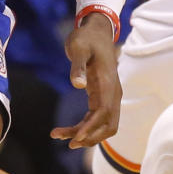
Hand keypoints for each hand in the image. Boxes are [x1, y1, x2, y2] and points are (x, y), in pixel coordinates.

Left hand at [51, 13, 120, 147]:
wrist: (96, 30)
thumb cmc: (86, 38)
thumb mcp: (79, 47)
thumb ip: (78, 66)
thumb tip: (77, 84)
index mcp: (108, 82)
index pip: (104, 112)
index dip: (91, 127)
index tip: (75, 138)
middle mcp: (112, 92)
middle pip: (108, 125)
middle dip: (90, 137)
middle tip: (68, 143)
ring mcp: (109, 95)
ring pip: (103, 124)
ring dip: (86, 134)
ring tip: (60, 136)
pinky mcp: (102, 95)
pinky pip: (97, 117)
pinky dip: (84, 126)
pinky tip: (67, 129)